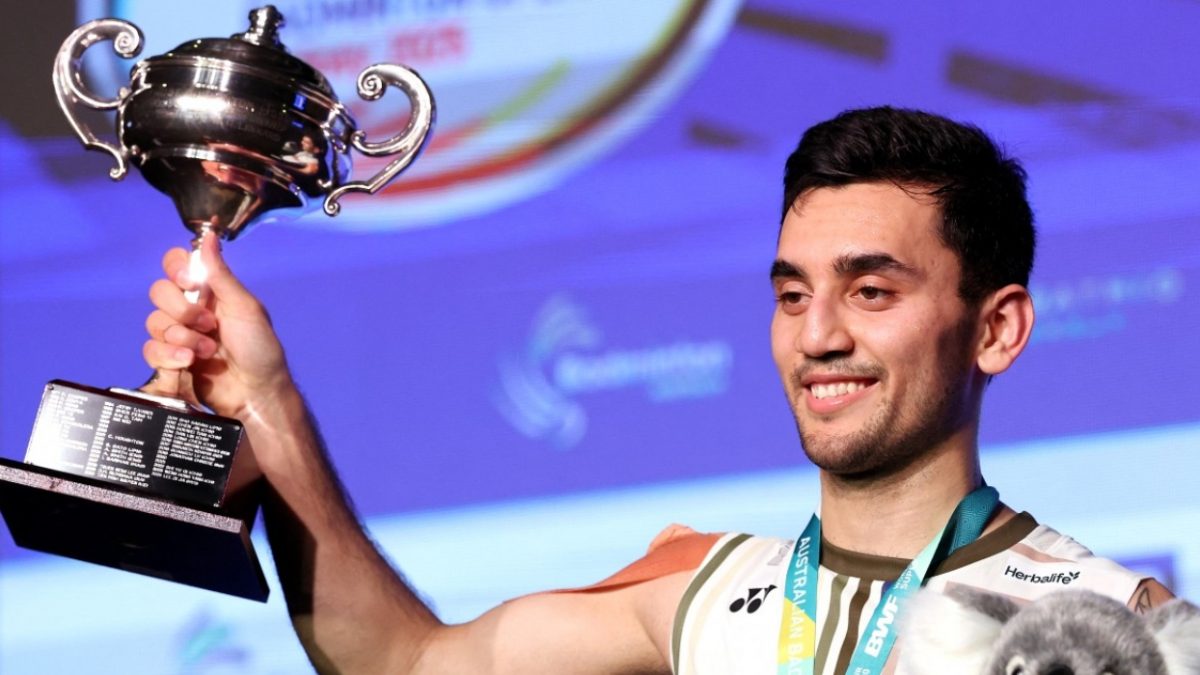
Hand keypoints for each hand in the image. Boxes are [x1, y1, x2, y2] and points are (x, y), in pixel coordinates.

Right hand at [142, 233, 292, 419]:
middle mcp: (191, 309)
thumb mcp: (245, 307)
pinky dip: (169, 355)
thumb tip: (208, 235)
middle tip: (208, 325)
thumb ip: (221, 274)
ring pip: (154, 322)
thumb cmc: (259, 349)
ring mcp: (179, 334)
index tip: (190, 283)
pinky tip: (188, 362)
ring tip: (206, 351)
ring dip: (180, 336)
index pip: (177, 265)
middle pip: (159, 293)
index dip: (176, 270)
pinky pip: (150, 349)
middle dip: (181, 310)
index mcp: (210, 292)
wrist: (255, 392)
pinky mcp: (170, 359)